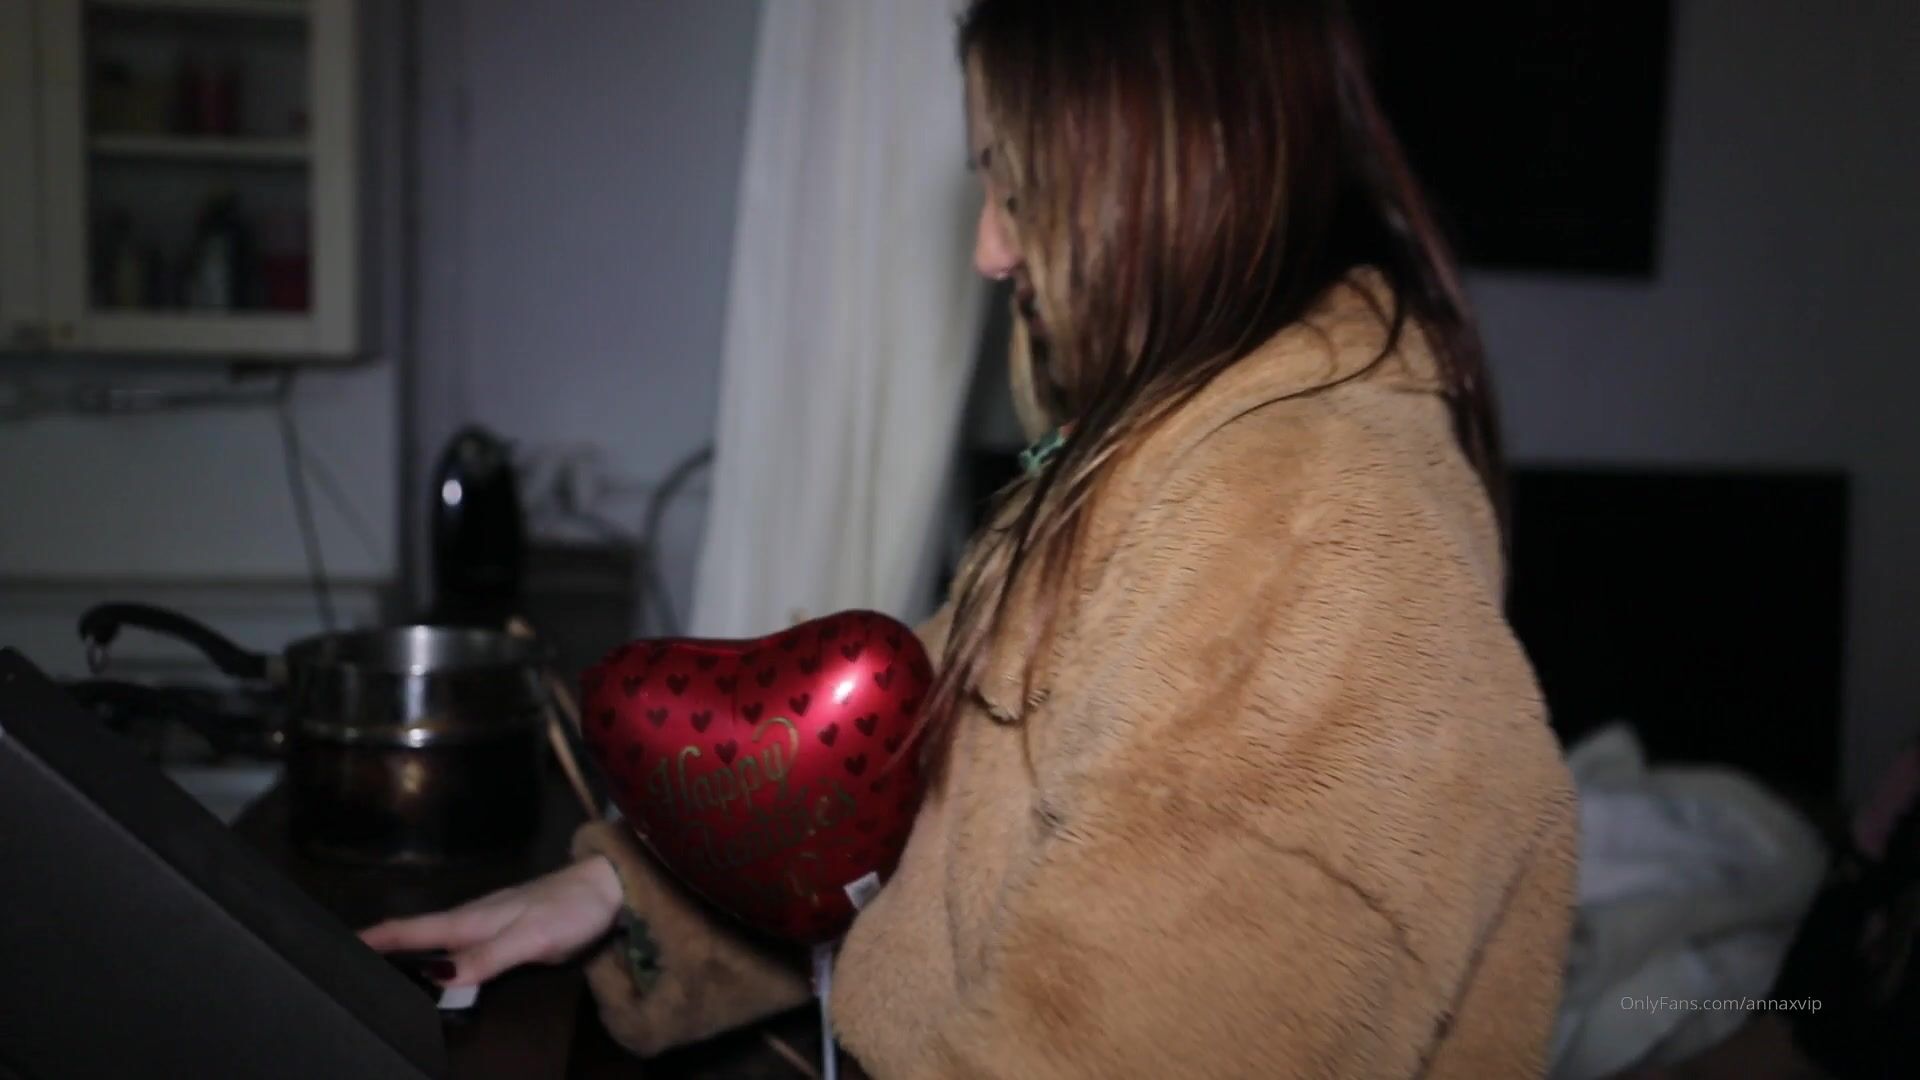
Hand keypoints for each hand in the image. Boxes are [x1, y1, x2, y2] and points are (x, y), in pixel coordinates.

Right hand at [358, 854, 624, 986]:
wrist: (610, 888)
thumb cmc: (570, 909)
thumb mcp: (530, 938)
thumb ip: (485, 957)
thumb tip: (434, 977)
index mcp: (471, 920)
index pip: (410, 930)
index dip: (372, 939)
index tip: (330, 949)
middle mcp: (473, 919)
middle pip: (415, 935)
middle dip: (378, 948)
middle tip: (344, 968)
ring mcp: (489, 922)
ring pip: (436, 939)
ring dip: (405, 953)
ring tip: (375, 972)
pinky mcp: (506, 930)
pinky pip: (459, 945)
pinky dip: (436, 955)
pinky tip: (434, 969)